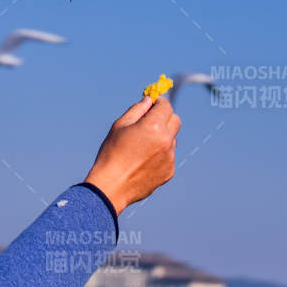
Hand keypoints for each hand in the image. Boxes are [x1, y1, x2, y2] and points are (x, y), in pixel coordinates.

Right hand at [84, 97, 180, 214]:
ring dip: (162, 136)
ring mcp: (170, 157)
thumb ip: (137, 109)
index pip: (166, 106)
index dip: (159, 103)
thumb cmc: (112, 153)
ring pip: (172, 139)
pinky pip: (169, 155)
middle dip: (165, 117)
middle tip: (150, 121)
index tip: (152, 104)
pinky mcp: (169, 171)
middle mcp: (166, 140)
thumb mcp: (120, 125)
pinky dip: (160, 154)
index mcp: (154, 126)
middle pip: (175, 120)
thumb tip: (149, 100)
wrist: (111, 187)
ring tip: (141, 147)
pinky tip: (143, 161)